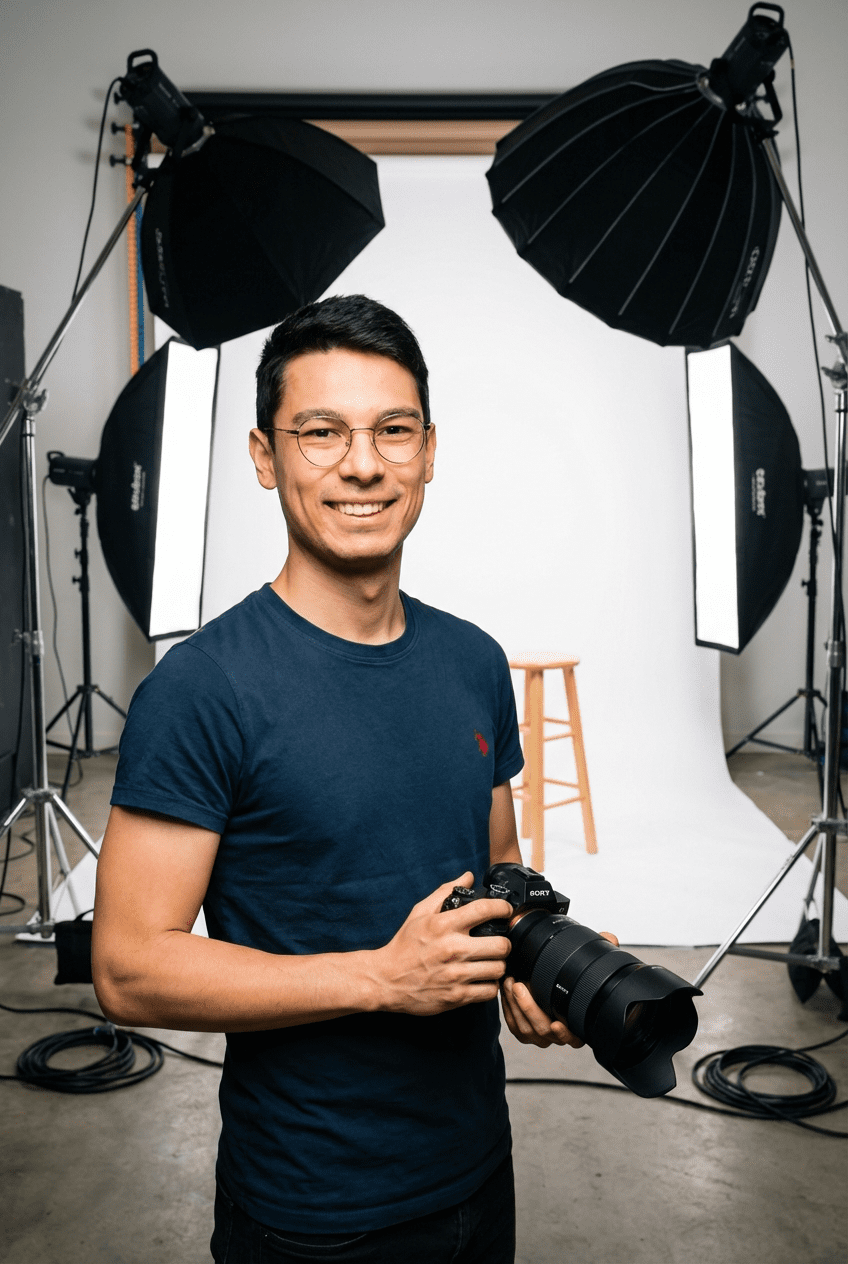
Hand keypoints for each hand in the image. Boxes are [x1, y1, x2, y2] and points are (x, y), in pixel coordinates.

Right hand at [371, 873, 512, 1016]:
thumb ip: (445, 892)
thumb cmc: (404, 945)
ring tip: (490, 961)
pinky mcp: (456, 996)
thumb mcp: (420, 912)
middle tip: (500, 942)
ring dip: (498, 964)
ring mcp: (455, 975)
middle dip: (505, 942)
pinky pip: (490, 991)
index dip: (503, 908)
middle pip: (501, 945)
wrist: (386, 980)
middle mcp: (452, 949)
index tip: (505, 910)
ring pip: (498, 969)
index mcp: (444, 925)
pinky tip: (482, 978)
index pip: (485, 910)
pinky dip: (490, 985)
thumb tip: (468, 876)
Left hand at [501, 930, 619, 1048]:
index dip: (565, 1033)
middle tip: (518, 985)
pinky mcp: (524, 1032)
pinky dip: (508, 1008)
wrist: (545, 983)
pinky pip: (514, 1026)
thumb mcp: (584, 964)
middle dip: (529, 1008)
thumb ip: (600, 951)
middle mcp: (559, 1034)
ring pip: (526, 1029)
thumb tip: (609, 939)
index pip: (575, 1038)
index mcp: (577, 1024)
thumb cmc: (568, 978)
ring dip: (515, 1005)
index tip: (556, 1024)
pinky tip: (506, 991)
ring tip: (510, 982)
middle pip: (543, 1031)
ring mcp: (541, 1036)